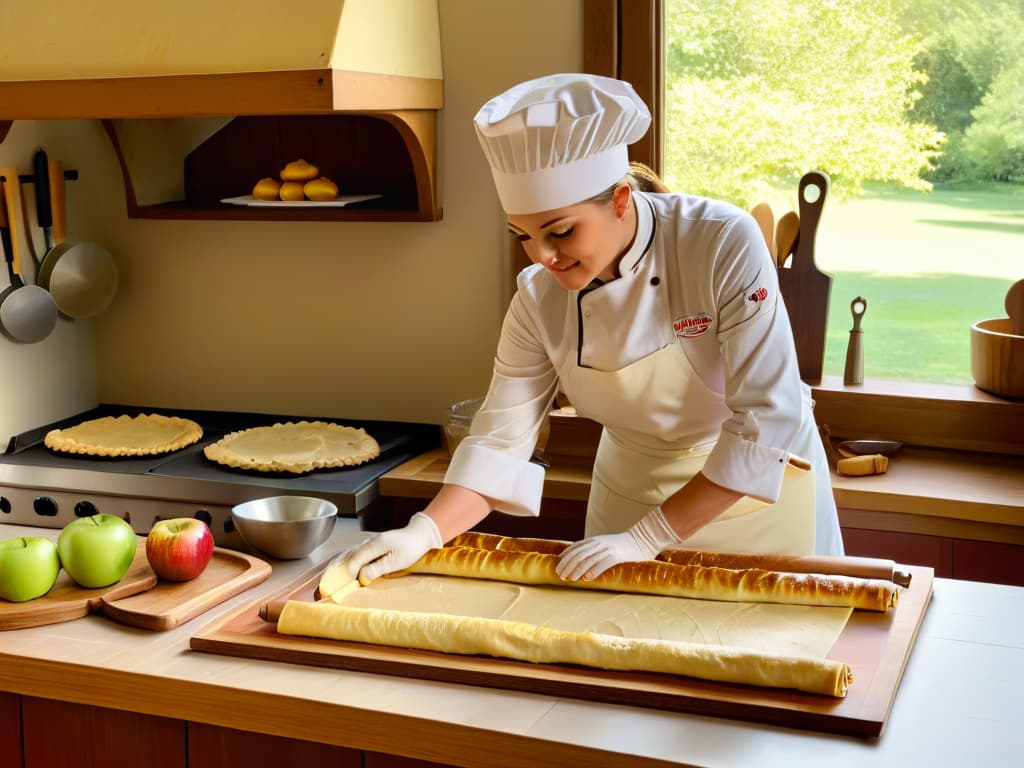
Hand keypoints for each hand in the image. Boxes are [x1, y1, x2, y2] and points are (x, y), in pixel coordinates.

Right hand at [338, 513, 442, 583]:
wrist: (421, 535)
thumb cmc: (412, 548)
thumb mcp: (396, 562)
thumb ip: (378, 568)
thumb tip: (362, 577)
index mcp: (374, 545)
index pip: (354, 560)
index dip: (349, 574)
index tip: (349, 585)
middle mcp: (371, 542)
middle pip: (352, 556)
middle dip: (348, 571)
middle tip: (346, 585)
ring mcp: (373, 542)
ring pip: (356, 554)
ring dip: (353, 567)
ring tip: (351, 580)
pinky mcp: (377, 544)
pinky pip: (362, 553)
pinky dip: (359, 563)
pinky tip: (361, 570)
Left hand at [555, 507, 681, 581]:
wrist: (643, 539)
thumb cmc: (623, 545)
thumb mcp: (605, 545)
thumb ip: (594, 550)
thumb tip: (580, 561)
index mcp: (594, 540)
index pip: (575, 548)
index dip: (565, 558)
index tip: (557, 566)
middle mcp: (598, 543)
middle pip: (578, 554)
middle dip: (567, 565)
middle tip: (560, 575)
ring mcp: (607, 548)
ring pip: (587, 559)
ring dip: (576, 570)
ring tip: (570, 579)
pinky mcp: (617, 555)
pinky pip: (602, 564)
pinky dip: (593, 571)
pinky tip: (587, 579)